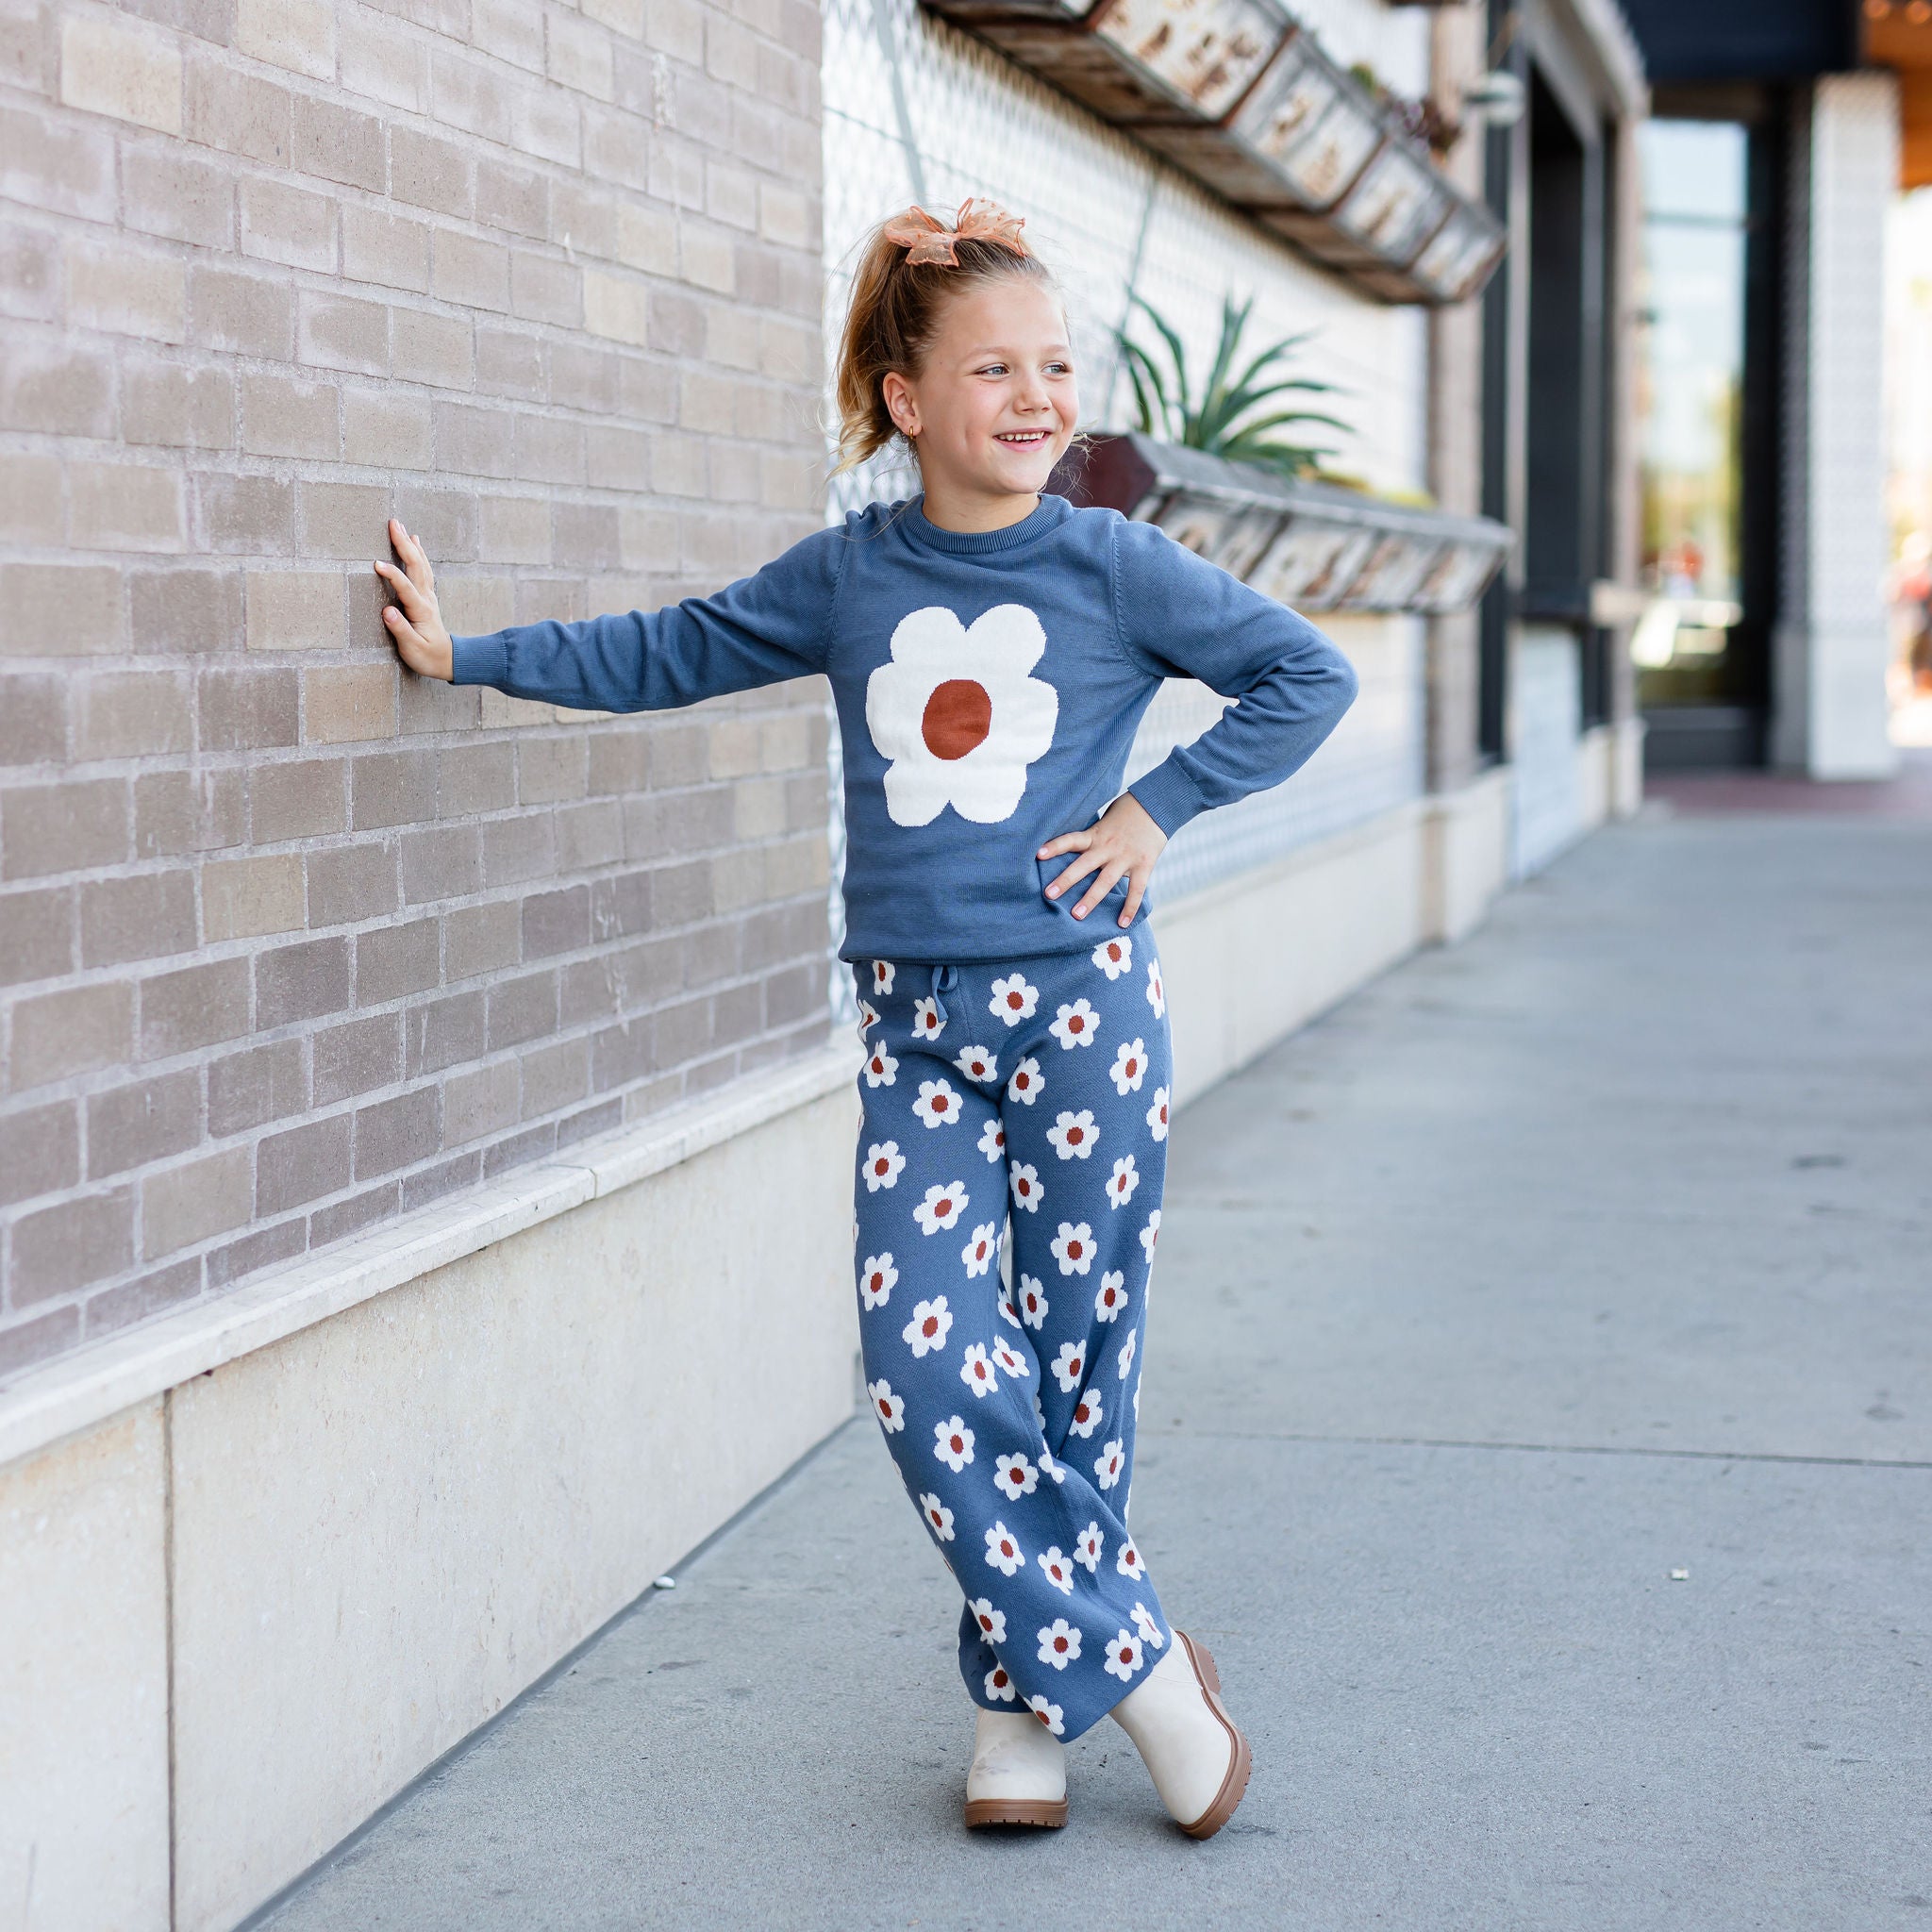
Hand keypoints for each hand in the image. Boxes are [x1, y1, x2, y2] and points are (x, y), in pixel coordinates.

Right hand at [374, 519, 453, 680]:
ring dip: (410, 544)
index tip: (376, 564)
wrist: (448, 659)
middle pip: (416, 567)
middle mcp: (426, 598)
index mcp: (421, 611)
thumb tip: (387, 612)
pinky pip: (423, 568)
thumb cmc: (427, 657)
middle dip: (404, 544)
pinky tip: (415, 540)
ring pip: (421, 564)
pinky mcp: (427, 595)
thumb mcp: (412, 649)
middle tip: (392, 524)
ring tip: (400, 526)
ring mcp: (428, 595)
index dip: (392, 575)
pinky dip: (418, 552)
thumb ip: (400, 630)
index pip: (405, 589)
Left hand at [1037, 792, 1166, 925]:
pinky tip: (1121, 924)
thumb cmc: (1126, 812)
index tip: (1038, 855)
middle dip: (1066, 880)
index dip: (1055, 846)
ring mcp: (1126, 857)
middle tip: (1049, 895)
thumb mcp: (1104, 818)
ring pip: (1105, 881)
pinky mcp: (1144, 865)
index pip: (1071, 840)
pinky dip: (1129, 908)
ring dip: (1091, 899)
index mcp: (1096, 834)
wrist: (1157, 805)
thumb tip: (1070, 848)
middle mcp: (1108, 847)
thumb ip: (1091, 835)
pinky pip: (1136, 890)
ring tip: (1076, 915)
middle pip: (1084, 865)